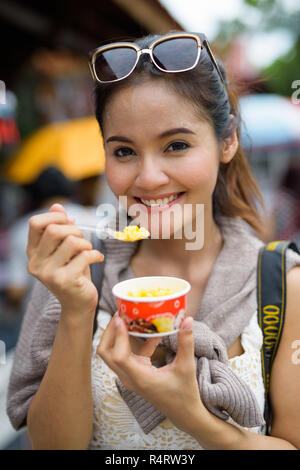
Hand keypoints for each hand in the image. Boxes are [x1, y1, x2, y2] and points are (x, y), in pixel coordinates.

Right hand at [27, 203, 103, 315]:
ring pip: (71, 241)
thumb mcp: (65, 249)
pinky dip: (96, 254)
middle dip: (74, 229)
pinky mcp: (65, 281)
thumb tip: (57, 206)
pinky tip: (98, 258)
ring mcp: (49, 274)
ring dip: (86, 243)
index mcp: (32, 253)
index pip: (35, 223)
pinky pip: (85, 256)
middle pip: (54, 230)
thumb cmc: (73, 272)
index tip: (69, 222)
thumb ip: (60, 228)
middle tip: (83, 240)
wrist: (78, 304)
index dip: (55, 217)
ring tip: (89, 250)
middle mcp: (35, 264)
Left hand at [97, 313, 203, 434]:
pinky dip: (131, 342)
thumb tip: (187, 319)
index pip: (119, 355)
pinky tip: (148, 331)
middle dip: (109, 332)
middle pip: (106, 353)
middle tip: (121, 314)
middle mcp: (129, 378)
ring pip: (112, 354)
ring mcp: (130, 377)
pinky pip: (126, 355)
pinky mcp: (135, 374)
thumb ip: (186, 343)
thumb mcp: (187, 367)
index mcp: (140, 378)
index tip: (122, 318)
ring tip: (127, 318)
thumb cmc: (185, 394)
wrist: (184, 414)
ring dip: (115, 335)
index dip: (118, 335)